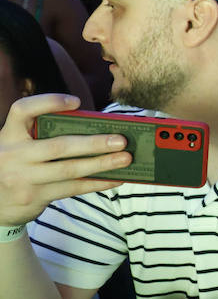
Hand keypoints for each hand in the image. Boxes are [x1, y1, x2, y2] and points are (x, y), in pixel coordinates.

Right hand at [0, 94, 128, 225]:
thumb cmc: (19, 164)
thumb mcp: (20, 145)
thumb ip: (45, 135)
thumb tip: (98, 130)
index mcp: (9, 134)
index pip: (22, 110)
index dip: (48, 102)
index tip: (76, 102)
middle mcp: (13, 155)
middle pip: (58, 146)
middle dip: (93, 143)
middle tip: (121, 140)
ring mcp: (22, 178)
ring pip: (69, 170)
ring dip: (101, 164)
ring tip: (126, 159)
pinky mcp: (34, 196)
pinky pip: (72, 188)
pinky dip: (97, 182)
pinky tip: (116, 178)